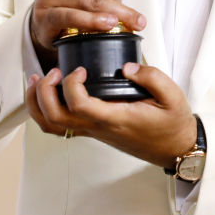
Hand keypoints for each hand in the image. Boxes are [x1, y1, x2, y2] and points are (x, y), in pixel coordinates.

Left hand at [25, 63, 196, 168]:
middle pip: (55, 118)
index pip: (79, 106)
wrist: (175, 148)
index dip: (71, 85)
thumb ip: (151, 77)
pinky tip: (50, 93)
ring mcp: (94, 132)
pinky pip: (60, 127)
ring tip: (40, 80)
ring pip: (52, 126)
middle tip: (53, 71)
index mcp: (116, 118)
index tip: (81, 69)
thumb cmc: (173, 123)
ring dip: (38, 103)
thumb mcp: (172, 95)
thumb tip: (126, 66)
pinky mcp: (94, 131)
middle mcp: (99, 128)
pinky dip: (46, 111)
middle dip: (44, 93)